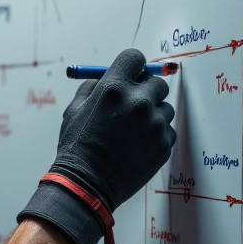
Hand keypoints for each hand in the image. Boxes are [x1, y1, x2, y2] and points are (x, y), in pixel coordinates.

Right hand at [17, 48, 175, 243]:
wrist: (87, 185)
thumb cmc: (78, 148)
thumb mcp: (75, 110)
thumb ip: (93, 88)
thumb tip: (106, 76)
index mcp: (114, 88)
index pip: (135, 58)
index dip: (133, 67)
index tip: (132, 76)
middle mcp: (138, 102)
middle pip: (157, 82)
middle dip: (147, 91)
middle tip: (135, 106)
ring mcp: (154, 124)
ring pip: (165, 108)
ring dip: (153, 115)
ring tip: (134, 133)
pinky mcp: (164, 144)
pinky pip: (168, 131)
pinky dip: (157, 136)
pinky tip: (139, 147)